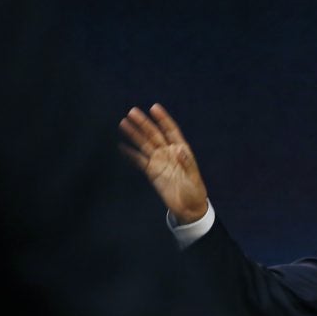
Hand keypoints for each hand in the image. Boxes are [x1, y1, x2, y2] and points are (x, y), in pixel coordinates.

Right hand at [119, 104, 208, 223]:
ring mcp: (159, 162)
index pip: (171, 130)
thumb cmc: (194, 191)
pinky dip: (131, 154)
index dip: (163, 119)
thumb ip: (186, 162)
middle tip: (132, 112)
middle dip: (144, 123)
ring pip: (144, 145)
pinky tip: (122, 146)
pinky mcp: (152, 172)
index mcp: (181, 150)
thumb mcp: (193, 176)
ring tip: (124, 124)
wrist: (188, 208)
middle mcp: (168, 153)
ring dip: (134, 134)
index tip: (154, 107)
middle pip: (154, 135)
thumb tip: (179, 149)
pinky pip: (139, 161)